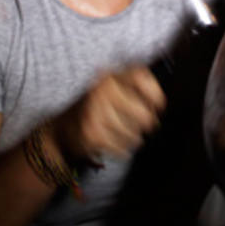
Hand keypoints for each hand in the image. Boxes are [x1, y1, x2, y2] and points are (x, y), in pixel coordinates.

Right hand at [51, 67, 165, 164]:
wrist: (63, 128)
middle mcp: (102, 90)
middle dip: (148, 124)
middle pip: (144, 114)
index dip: (155, 93)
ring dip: (134, 138)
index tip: (159, 106)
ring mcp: (95, 112)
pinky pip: (123, 148)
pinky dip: (123, 149)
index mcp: (109, 75)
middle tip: (146, 125)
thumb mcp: (112, 88)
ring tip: (126, 134)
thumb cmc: (98, 107)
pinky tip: (116, 143)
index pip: (140, 77)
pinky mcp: (92, 134)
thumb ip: (135, 86)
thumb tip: (161, 102)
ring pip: (135, 134)